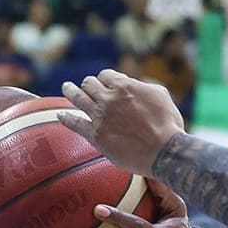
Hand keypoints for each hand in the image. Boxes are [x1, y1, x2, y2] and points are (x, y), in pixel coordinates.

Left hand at [57, 69, 187, 178]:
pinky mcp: (96, 136)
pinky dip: (66, 118)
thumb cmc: (168, 124)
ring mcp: (100, 117)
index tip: (106, 84)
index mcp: (125, 86)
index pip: (106, 75)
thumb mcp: (160, 95)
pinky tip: (60, 115)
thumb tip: (133, 84)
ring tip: (66, 87)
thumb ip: (142, 86)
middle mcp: (109, 98)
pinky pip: (75, 123)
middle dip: (89, 84)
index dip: (106, 79)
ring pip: (78, 98)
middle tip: (87, 87)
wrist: (164, 152)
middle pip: (90, 84)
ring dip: (70, 90)